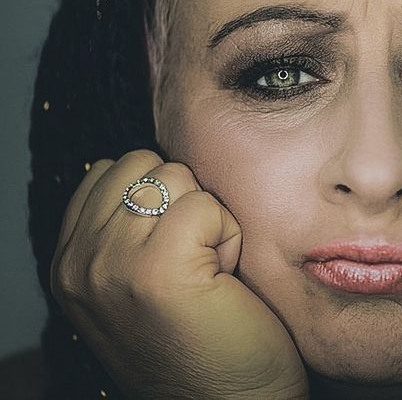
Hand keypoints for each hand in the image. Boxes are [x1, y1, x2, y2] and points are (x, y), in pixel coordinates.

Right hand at [50, 149, 308, 398]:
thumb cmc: (202, 340)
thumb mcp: (138, 281)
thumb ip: (126, 227)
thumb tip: (156, 168)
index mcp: (69, 262)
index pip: (108, 170)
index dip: (160, 196)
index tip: (174, 249)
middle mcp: (79, 263)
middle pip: (143, 163)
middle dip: (182, 198)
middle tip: (196, 258)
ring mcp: (112, 265)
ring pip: (176, 177)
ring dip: (208, 217)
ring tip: (210, 270)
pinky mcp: (158, 271)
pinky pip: (206, 206)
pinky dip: (229, 235)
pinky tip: (224, 279)